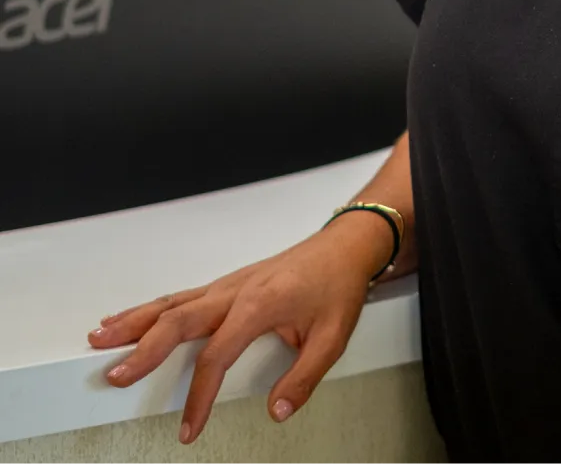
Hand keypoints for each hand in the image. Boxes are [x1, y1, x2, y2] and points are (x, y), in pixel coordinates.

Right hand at [86, 213, 393, 443]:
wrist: (346, 246)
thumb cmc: (338, 286)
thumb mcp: (333, 337)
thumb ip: (304, 378)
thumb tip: (276, 412)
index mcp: (261, 304)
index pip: (217, 355)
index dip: (200, 396)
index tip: (189, 428)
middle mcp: (237, 290)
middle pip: (180, 320)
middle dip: (144, 349)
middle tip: (114, 375)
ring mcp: (229, 283)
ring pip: (173, 302)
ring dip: (135, 321)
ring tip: (99, 340)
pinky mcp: (228, 283)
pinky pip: (182, 295)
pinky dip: (151, 308)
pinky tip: (130, 318)